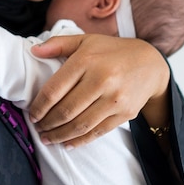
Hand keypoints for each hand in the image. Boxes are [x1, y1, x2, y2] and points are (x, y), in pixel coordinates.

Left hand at [29, 33, 169, 148]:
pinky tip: (67, 144)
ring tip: (48, 139)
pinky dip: (80, 141)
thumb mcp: (86, 41)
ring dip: (60, 136)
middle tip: (38, 128)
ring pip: (80, 125)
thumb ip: (58, 44)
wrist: (151, 63)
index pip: (55, 89)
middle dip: (48, 124)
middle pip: (66, 111)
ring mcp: (115, 98)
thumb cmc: (112, 51)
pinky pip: (97, 132)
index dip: (40, 106)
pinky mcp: (125, 113)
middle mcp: (101, 79)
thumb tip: (34, 51)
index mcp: (87, 60)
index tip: (32, 114)